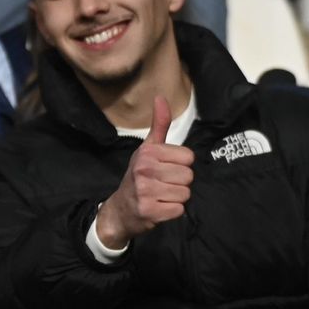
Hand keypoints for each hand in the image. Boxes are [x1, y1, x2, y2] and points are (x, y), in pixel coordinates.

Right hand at [93, 96, 194, 250]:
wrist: (120, 210)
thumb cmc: (138, 177)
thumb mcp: (147, 149)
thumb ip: (159, 125)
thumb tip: (161, 97)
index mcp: (148, 153)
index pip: (188, 158)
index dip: (180, 165)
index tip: (165, 169)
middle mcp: (145, 170)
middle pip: (188, 176)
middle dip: (178, 183)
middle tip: (162, 185)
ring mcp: (146, 191)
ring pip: (185, 193)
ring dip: (176, 198)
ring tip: (160, 196)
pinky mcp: (149, 211)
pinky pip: (178, 210)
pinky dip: (172, 212)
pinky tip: (159, 208)